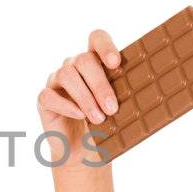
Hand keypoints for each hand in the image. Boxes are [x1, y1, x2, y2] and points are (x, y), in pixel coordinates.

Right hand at [37, 29, 122, 163]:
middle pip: (83, 60)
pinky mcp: (44, 100)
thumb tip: (148, 94)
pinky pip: (49, 95)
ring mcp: (56, 81)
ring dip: (85, 97)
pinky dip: (66, 105)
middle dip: (99, 84)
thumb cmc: (103, 126)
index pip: (96, 39)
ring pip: (66, 75)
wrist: (82, 152)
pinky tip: (79, 115)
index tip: (115, 64)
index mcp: (94, 63)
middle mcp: (73, 67)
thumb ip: (127, 96)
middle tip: (112, 108)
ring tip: (99, 118)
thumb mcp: (119, 110)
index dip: (105, 46)